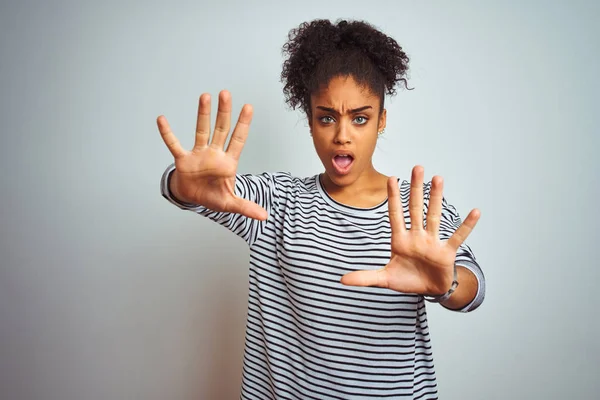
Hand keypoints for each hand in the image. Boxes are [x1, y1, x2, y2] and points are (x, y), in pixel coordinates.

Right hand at [157, 90, 267, 219]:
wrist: (194, 197)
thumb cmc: (213, 196)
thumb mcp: (230, 203)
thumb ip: (246, 207)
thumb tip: (265, 217)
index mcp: (228, 162)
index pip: (238, 139)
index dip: (244, 124)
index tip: (249, 107)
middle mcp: (214, 153)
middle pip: (221, 129)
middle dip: (224, 112)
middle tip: (226, 93)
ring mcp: (198, 154)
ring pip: (201, 131)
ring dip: (203, 115)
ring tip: (205, 96)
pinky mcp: (183, 159)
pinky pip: (174, 144)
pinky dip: (168, 134)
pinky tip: (162, 119)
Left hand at [341, 166, 479, 294]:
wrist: (429, 290)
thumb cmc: (407, 280)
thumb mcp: (384, 279)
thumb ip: (365, 277)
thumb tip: (342, 280)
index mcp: (400, 240)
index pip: (395, 215)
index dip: (393, 198)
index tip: (391, 178)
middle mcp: (416, 236)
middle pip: (415, 208)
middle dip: (415, 189)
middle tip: (417, 167)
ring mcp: (432, 243)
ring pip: (434, 216)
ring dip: (436, 198)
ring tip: (438, 178)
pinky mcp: (446, 252)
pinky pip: (457, 236)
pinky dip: (466, 226)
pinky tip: (475, 211)